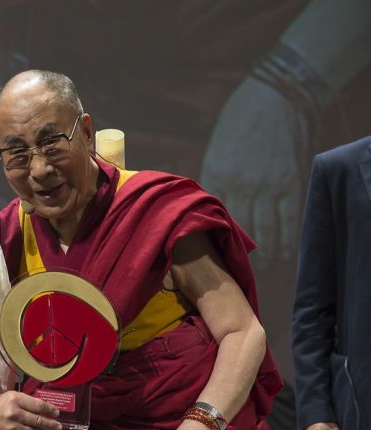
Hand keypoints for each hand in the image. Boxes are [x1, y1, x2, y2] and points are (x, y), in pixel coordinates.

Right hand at [0, 390, 61, 429]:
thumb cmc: (0, 404)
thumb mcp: (13, 396)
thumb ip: (28, 401)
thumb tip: (45, 408)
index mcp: (16, 400)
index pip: (38, 405)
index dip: (49, 409)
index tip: (56, 412)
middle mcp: (15, 414)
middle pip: (38, 420)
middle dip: (51, 424)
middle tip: (59, 426)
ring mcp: (13, 427)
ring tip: (47, 428)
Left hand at [199, 76, 301, 271]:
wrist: (272, 99)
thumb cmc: (239, 122)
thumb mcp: (217, 151)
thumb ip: (214, 178)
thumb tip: (202, 203)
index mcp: (217, 176)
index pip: (207, 216)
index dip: (205, 238)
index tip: (201, 257)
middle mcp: (239, 185)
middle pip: (234, 226)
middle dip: (230, 251)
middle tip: (227, 270)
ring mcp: (265, 186)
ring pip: (263, 228)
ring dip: (260, 250)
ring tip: (257, 268)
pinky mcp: (287, 184)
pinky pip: (285, 219)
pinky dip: (283, 240)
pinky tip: (280, 254)